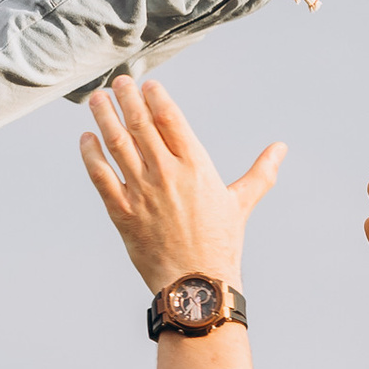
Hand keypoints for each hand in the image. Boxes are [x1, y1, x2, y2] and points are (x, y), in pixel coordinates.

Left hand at [80, 79, 284, 294]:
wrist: (197, 286)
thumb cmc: (221, 245)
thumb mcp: (242, 203)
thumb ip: (261, 172)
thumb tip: (281, 148)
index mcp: (196, 166)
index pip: (170, 118)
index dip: (156, 97)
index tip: (147, 85)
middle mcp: (167, 174)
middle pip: (140, 123)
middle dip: (126, 97)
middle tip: (118, 82)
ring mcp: (142, 192)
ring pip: (116, 143)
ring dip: (104, 116)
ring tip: (98, 99)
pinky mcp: (122, 212)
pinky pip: (101, 176)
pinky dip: (91, 154)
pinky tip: (86, 138)